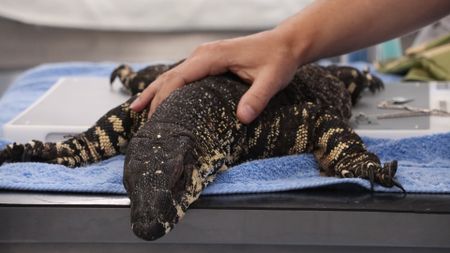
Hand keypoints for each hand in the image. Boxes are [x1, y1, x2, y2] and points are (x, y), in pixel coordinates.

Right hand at [129, 29, 299, 123]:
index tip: (153, 117)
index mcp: (212, 56)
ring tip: (139, 109)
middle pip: (169, 76)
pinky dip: (168, 88)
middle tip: (140, 119)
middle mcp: (203, 54)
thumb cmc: (278, 59)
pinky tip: (162, 99)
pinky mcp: (208, 62)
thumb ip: (257, 98)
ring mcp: (204, 57)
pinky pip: (183, 75)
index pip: (178, 78)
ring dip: (156, 91)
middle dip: (153, 97)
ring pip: (172, 75)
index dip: (163, 98)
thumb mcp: (272, 80)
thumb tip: (242, 119)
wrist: (285, 44)